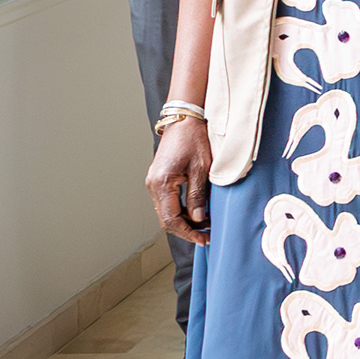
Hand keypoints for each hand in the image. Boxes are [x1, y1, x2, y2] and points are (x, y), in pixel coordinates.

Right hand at [145, 116, 213, 245]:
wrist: (184, 119)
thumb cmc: (193, 139)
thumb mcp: (201, 168)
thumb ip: (198, 195)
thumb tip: (199, 219)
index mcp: (162, 183)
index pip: (171, 219)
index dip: (187, 232)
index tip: (203, 239)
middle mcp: (153, 185)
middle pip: (166, 219)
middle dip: (186, 229)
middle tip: (207, 235)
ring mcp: (154, 182)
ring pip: (166, 212)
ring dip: (184, 221)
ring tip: (205, 225)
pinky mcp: (159, 179)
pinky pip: (167, 202)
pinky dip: (181, 210)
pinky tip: (197, 212)